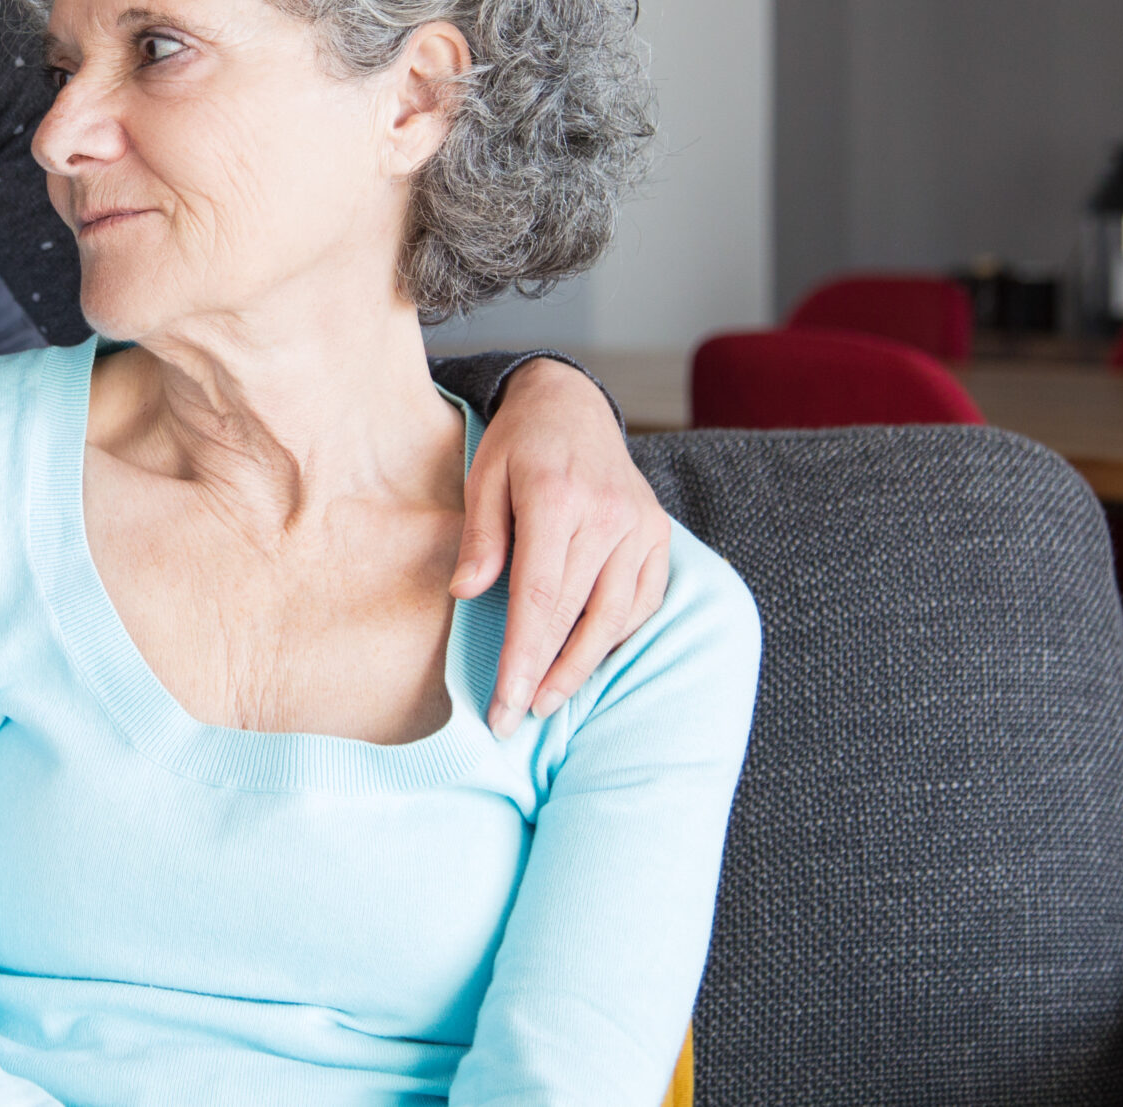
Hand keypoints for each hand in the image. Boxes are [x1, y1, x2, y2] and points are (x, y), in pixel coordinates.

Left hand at [454, 357, 672, 736]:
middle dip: (542, 675)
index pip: (538, 597)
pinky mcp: (658, 534)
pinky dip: (615, 636)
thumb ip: (480, 537)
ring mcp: (640, 526)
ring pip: (614, 616)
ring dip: (580, 667)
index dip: (521, 658)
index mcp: (556, 498)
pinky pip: (642, 601)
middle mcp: (607, 515)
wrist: (573, 403)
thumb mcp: (483, 476)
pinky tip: (585, 660)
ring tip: (545, 701)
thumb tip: (465, 595)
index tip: (502, 704)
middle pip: (575, 616)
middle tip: (513, 718)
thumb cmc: (518, 445)